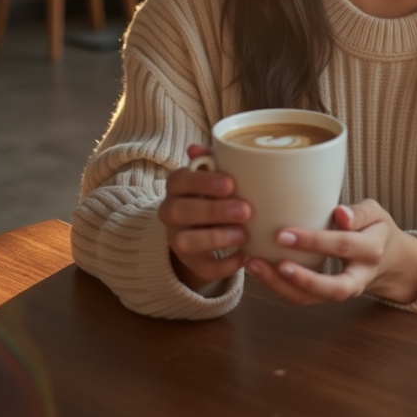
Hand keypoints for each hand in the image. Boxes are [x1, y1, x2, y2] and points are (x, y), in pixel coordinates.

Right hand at [158, 144, 250, 290]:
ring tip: (244, 235)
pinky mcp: (190, 262)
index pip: (180, 180)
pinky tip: (244, 256)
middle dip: (214, 211)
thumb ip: (210, 160)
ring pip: (185, 242)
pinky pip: (201, 268)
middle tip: (245, 210)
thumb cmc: (213, 191)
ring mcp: (177, 239)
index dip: (203, 182)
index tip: (230, 183)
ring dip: (216, 238)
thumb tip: (196, 149)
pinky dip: (223, 265)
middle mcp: (170, 212)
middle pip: (181, 211)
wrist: (202, 225)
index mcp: (177, 185)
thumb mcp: (213, 173)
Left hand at [244, 200, 416, 307]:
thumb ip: (360, 212)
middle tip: (271, 262)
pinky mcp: (327, 296)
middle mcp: (359, 277)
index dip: (313, 241)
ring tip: (254, 265)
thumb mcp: (376, 213)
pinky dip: (280, 286)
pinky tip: (260, 269)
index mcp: (371, 250)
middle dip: (300, 277)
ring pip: (313, 299)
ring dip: (281, 286)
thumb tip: (340, 214)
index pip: (342, 246)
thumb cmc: (377, 229)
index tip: (284, 233)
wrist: (390, 261)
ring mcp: (343, 291)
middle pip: (332, 288)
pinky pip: (304, 298)